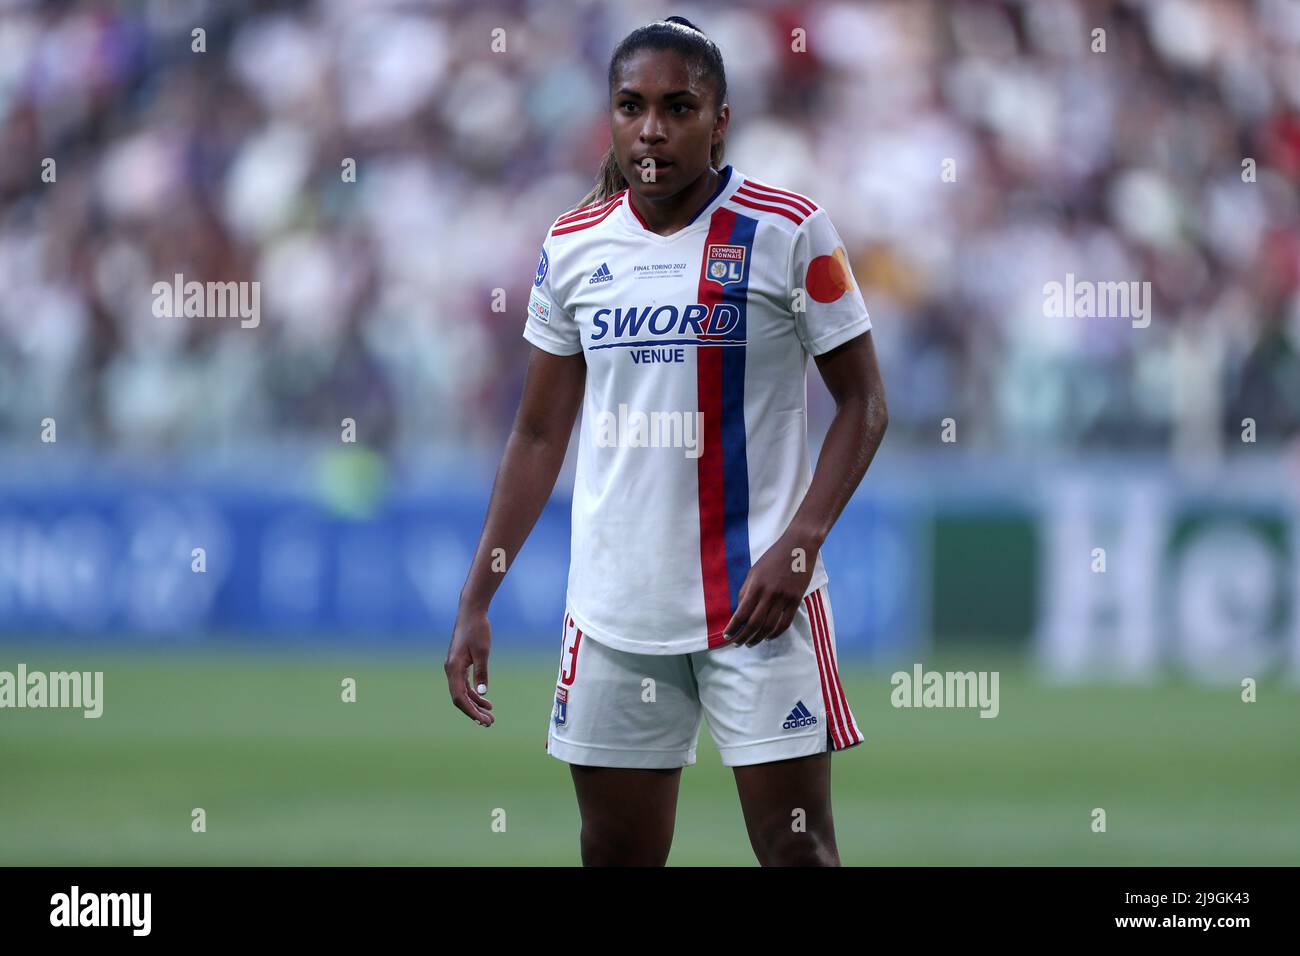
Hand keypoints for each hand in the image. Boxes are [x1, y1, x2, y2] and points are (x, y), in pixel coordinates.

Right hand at [445, 607, 494, 725]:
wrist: (471, 612)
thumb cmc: (477, 629)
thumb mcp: (482, 651)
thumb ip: (481, 672)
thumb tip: (482, 692)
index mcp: (453, 668)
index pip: (459, 697)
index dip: (470, 711)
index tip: (483, 720)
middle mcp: (451, 670)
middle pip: (459, 698)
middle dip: (473, 711)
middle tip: (489, 722)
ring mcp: (454, 667)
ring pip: (462, 692)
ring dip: (475, 704)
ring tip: (490, 714)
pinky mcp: (459, 664)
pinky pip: (464, 684)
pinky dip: (474, 693)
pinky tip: (485, 699)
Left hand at [722, 534, 815, 646]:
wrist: (799, 546)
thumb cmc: (773, 557)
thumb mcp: (754, 571)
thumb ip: (746, 591)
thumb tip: (739, 611)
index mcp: (756, 585)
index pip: (741, 613)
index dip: (733, 628)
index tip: (726, 636)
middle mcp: (769, 593)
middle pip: (754, 624)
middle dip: (743, 636)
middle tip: (737, 643)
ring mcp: (784, 598)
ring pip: (769, 626)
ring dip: (758, 638)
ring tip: (751, 642)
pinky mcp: (796, 600)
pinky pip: (785, 623)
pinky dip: (775, 633)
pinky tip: (768, 637)